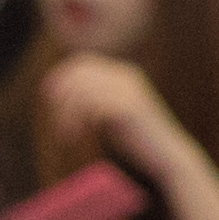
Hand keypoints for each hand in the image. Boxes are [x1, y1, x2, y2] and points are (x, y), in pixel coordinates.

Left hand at [31, 48, 182, 172]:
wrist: (167, 157)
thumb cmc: (138, 139)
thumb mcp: (114, 113)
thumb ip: (95, 99)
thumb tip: (61, 92)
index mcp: (124, 73)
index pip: (82, 63)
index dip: (61, 79)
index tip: (50, 102)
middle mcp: (126, 76)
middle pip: (78, 75)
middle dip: (61, 98)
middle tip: (59, 124)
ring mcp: (128, 90)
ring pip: (80, 92)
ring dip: (66, 114)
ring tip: (66, 135)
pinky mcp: (128, 108)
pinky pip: (90, 107)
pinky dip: (75, 123)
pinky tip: (74, 137)